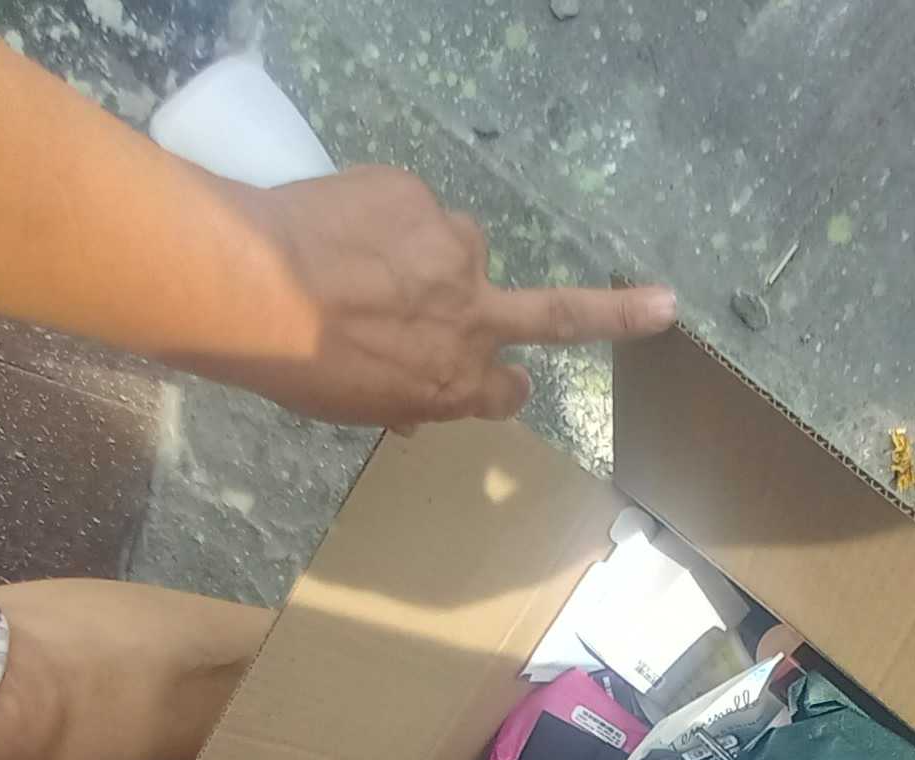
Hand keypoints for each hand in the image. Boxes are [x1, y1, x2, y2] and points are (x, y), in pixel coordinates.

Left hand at [229, 164, 676, 426]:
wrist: (252, 287)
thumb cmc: (292, 366)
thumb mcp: (348, 406)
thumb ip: (392, 399)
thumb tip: (406, 409)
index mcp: (454, 382)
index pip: (506, 390)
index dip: (503, 382)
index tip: (511, 377)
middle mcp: (471, 317)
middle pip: (558, 316)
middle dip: (620, 313)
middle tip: (662, 305)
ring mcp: (450, 251)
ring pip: (451, 247)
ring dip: (420, 253)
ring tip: (356, 261)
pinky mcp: (416, 196)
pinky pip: (404, 206)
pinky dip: (378, 216)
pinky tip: (336, 227)